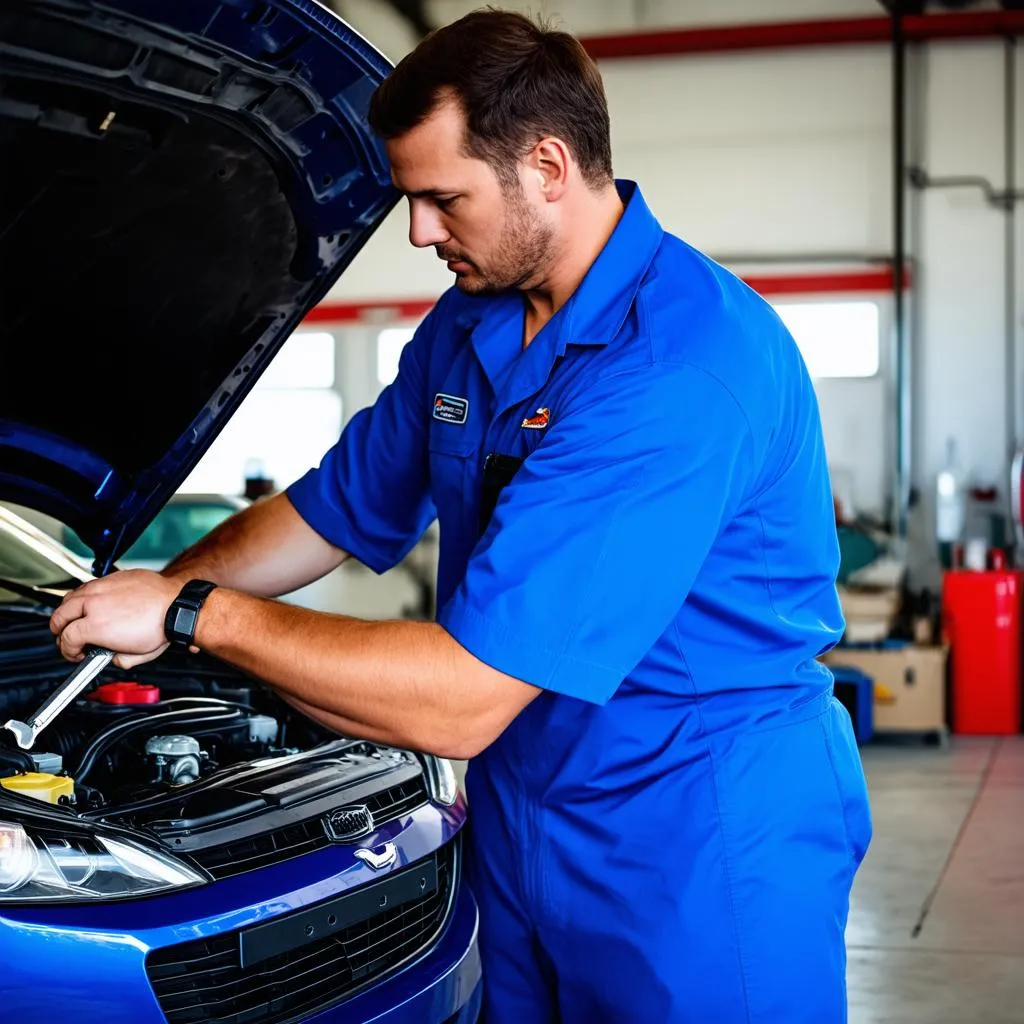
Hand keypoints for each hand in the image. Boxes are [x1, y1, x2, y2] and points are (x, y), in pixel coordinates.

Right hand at [50, 570, 178, 668]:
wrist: (178, 604)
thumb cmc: (162, 626)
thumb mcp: (137, 656)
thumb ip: (118, 659)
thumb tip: (111, 657)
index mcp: (96, 625)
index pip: (66, 639)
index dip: (67, 651)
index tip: (74, 654)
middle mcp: (94, 604)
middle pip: (59, 616)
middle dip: (58, 631)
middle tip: (65, 638)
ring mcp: (102, 587)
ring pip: (70, 597)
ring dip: (67, 611)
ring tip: (73, 620)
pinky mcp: (112, 577)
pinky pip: (88, 585)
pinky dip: (83, 596)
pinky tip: (90, 603)